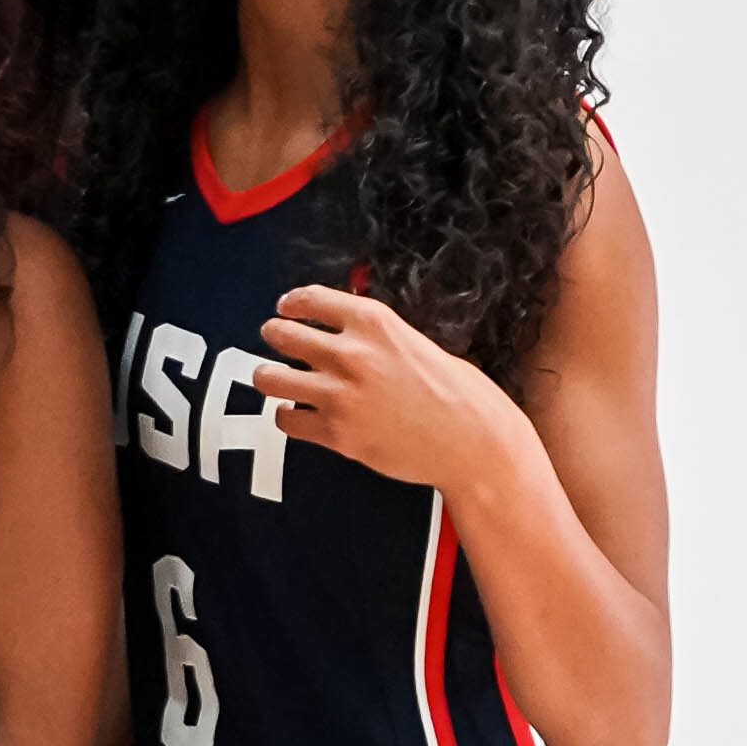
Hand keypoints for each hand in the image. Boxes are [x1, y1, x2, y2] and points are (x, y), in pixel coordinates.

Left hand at [256, 284, 524, 492]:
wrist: (477, 446)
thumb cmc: (462, 397)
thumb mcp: (419, 345)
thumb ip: (378, 338)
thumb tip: (347, 333)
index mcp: (375, 323)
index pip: (310, 299)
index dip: (291, 304)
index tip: (285, 308)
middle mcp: (351, 353)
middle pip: (281, 334)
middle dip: (274, 335)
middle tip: (275, 341)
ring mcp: (339, 394)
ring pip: (269, 376)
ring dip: (269, 376)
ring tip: (274, 378)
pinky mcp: (336, 433)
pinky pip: (285, 419)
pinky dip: (288, 416)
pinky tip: (297, 414)